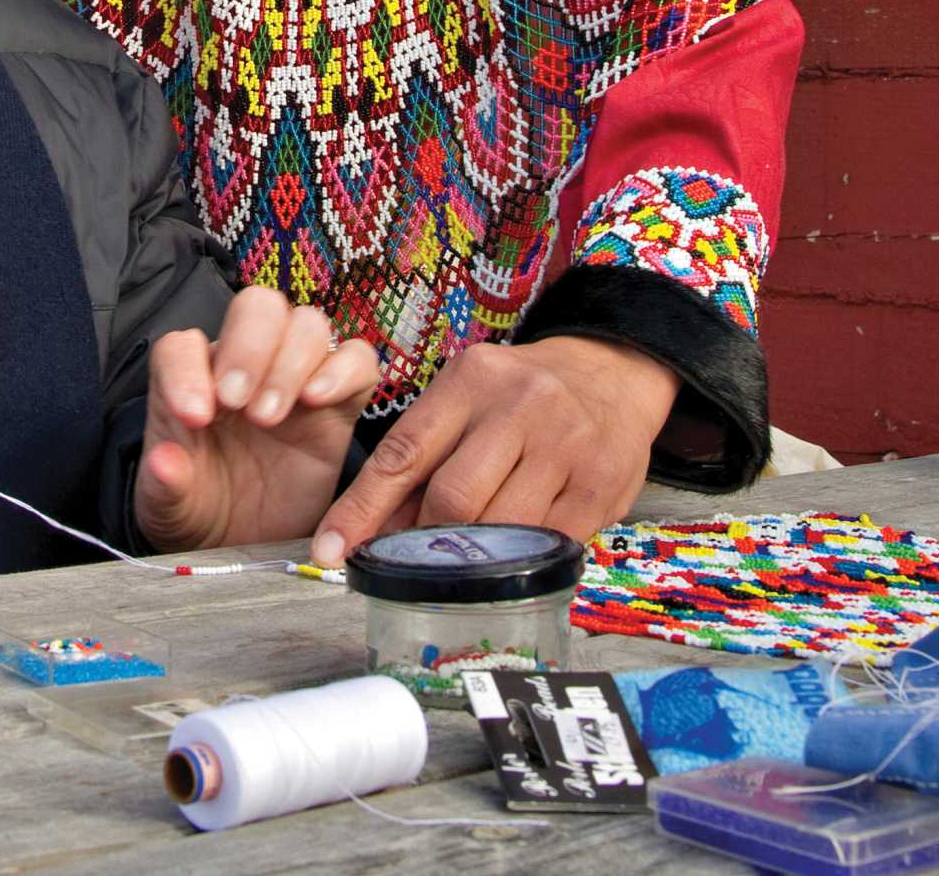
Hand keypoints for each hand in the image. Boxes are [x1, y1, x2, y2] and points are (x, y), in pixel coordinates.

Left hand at [133, 286, 379, 551]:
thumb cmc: (201, 512)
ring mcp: (294, 378)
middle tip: (238, 404)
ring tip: (271, 417)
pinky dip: (345, 370)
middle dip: (248, 348)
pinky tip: (319, 401)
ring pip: (306, 324)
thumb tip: (163, 463)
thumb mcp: (170, 510)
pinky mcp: (338, 404)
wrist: (245, 544)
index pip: (182, 346)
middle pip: (255, 307)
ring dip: (290, 362)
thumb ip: (164, 485)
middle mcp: (243, 365)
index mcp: (190, 380)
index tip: (194, 417)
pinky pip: (357, 360)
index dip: (185, 371)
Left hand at [310, 334, 679, 562]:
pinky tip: (513, 557)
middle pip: (450, 498)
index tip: (328, 551)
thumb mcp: (467, 400)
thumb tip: (370, 530)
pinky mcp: (600, 486)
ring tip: (461, 563)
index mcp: (470, 379)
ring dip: (471, 557)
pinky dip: (521, 560)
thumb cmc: (520, 396)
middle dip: (422, 542)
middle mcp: (518, 406)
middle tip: (411, 563)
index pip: (404, 452)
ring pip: (499, 527)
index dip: (361, 508)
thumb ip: (423, 457)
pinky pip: (548, 544)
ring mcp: (565, 446)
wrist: (609, 375)